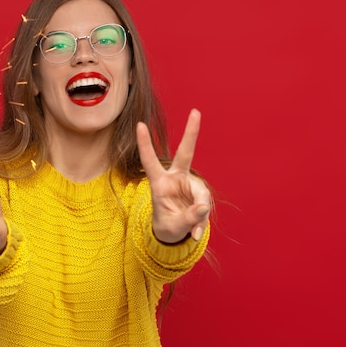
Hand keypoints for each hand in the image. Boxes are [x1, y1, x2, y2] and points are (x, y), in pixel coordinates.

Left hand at [136, 109, 210, 242]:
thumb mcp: (172, 226)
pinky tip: (195, 234)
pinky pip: (205, 207)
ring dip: (198, 216)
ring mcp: (190, 184)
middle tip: (196, 112)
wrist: (175, 234)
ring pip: (201, 195)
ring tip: (193, 232)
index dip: (145, 144)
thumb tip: (203, 207)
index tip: (140, 125)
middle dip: (191, 133)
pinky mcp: (201, 194)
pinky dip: (202, 223)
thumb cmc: (167, 225)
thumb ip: (186, 218)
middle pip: (185, 153)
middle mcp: (175, 178)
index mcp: (159, 183)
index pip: (150, 161)